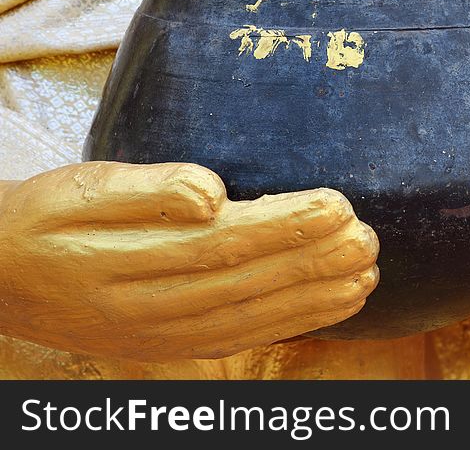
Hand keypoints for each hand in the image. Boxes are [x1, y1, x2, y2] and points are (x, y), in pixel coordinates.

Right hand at [0, 162, 377, 360]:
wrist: (3, 277)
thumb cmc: (48, 220)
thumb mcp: (83, 188)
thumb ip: (149, 191)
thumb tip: (212, 193)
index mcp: (125, 263)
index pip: (222, 244)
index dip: (284, 227)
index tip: (337, 206)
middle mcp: (148, 309)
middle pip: (246, 284)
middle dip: (314, 262)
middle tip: (368, 239)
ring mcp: (162, 336)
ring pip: (252, 317)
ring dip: (315, 298)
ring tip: (366, 275)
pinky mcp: (172, 346)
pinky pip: (241, 338)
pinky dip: (292, 323)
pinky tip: (331, 308)